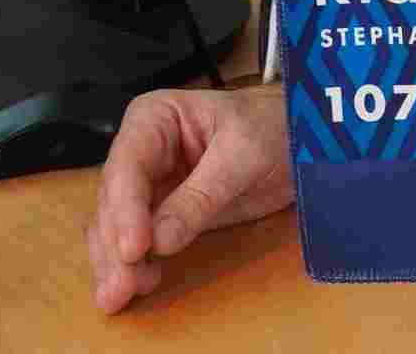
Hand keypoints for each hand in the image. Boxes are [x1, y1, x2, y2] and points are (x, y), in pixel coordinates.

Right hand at [84, 85, 294, 313]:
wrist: (301, 139)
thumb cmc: (274, 128)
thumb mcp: (245, 154)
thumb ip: (202, 196)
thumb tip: (159, 242)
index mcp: (153, 119)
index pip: (127, 168)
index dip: (125, 212)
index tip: (133, 249)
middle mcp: (140, 151)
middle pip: (114, 203)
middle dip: (115, 247)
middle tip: (119, 288)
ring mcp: (148, 185)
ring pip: (116, 228)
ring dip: (116, 264)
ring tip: (121, 296)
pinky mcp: (161, 214)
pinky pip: (137, 241)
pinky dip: (132, 265)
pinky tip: (137, 286)